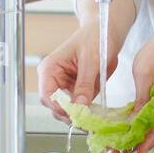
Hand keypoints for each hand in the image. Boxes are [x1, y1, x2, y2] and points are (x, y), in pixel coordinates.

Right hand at [36, 0, 125, 125]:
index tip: (74, 114)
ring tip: (92, 120)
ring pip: (66, 111)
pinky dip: (85, 113)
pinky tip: (95, 115)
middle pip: (54, 107)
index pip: (47, 95)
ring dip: (78, 116)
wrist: (106, 32)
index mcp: (50, 69)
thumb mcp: (91, 61)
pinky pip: (78, 108)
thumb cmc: (95, 38)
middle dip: (69, 115)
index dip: (59, 107)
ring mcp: (66, 87)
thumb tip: (79, 106)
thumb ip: (84, 84)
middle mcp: (54, 80)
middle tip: (86, 120)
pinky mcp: (77, 91)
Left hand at [130, 24, 153, 152]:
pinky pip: (153, 119)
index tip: (137, 151)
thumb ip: (141, 96)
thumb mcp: (145, 71)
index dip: (149, 139)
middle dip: (139, 143)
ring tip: (118, 147)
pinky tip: (126, 132)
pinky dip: (141, 127)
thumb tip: (134, 119)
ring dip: (138, 137)